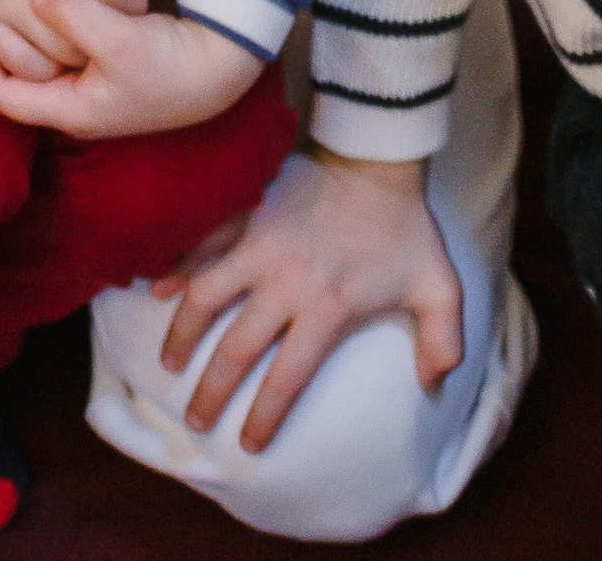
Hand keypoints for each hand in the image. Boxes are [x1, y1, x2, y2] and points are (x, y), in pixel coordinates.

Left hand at [0, 0, 257, 139]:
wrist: (229, 55)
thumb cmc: (176, 63)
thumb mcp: (124, 44)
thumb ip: (78, 20)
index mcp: (73, 108)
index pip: (5, 95)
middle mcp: (77, 91)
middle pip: (19, 66)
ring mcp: (92, 68)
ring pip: (40, 42)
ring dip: (22, 15)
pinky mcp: (109, 41)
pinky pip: (66, 24)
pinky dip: (53, 2)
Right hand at [149, 148, 462, 452]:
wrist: (376, 157)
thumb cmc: (407, 227)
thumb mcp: (440, 287)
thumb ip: (443, 341)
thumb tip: (433, 386)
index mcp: (327, 309)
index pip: (287, 379)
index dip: (263, 417)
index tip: (247, 446)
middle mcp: (285, 284)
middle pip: (237, 350)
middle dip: (212, 392)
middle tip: (195, 420)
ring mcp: (259, 245)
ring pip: (206, 296)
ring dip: (183, 332)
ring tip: (169, 363)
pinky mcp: (246, 213)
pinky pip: (203, 243)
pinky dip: (178, 266)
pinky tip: (158, 286)